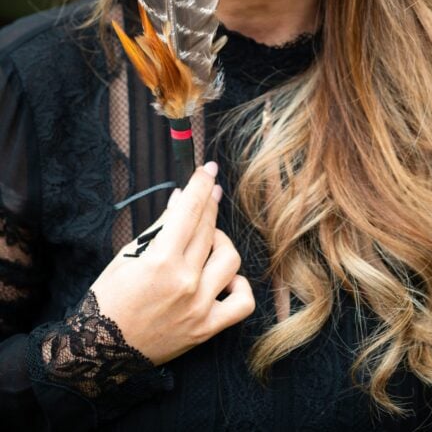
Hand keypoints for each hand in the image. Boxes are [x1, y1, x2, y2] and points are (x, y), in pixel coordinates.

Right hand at [90, 162, 254, 364]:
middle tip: (210, 191)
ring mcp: (199, 306)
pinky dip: (238, 286)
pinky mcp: (206, 328)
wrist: (100, 351)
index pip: (189, 211)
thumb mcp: (128, 256)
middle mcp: (185, 282)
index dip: (200, 185)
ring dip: (221, 242)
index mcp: (161, 261)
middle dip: (210, 203)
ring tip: (206, 242)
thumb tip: (180, 198)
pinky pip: (242, 302)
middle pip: (209, 229)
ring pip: (230, 258)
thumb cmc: (109, 299)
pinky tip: (224, 279)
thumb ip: (160, 227)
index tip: (207, 169)